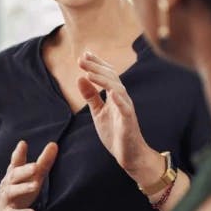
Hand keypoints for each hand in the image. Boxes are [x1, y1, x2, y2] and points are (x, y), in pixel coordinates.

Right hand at [0, 140, 57, 210]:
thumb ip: (42, 162)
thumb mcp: (30, 177)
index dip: (19, 153)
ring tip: (35, 185)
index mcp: (14, 174)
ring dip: (23, 188)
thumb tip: (53, 144)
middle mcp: (8, 184)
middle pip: (14, 175)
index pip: (16, 162)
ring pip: (12, 192)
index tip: (23, 143)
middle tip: (35, 166)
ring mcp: (6, 199)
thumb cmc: (18, 189)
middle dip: (24, 171)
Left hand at [77, 51, 149, 172]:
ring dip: (103, 80)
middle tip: (81, 59)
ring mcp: (126, 108)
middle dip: (96, 67)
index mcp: (115, 95)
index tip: (84, 55)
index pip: (107, 74)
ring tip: (89, 73)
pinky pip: (125, 108)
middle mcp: (122, 98)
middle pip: (111, 77)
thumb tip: (80, 78)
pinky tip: (110, 92)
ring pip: (117, 89)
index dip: (96, 64)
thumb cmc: (115, 132)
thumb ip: (91, 96)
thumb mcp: (98, 112)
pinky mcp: (129, 121)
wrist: (130, 155)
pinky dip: (118, 99)